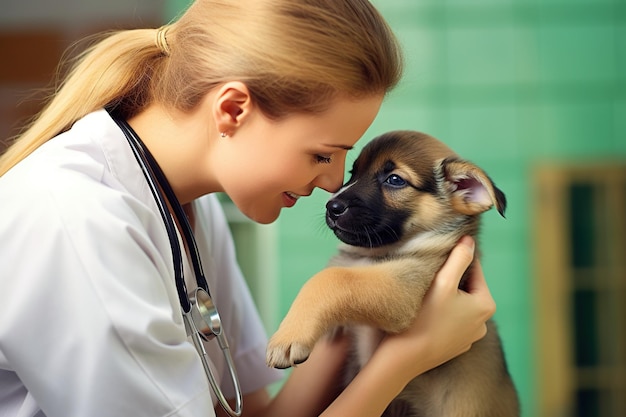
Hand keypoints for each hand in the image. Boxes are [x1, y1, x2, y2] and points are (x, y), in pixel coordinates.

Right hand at [376, 236, 495, 380]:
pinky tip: (426, 314)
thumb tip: (469, 240)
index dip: (456, 259)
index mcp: (486, 304)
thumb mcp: (443, 282)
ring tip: (425, 294)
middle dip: (450, 280)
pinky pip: (451, 321)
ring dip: (445, 297)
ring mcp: (470, 337)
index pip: (474, 270)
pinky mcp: (455, 346)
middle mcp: (483, 323)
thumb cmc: (425, 318)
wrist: (405, 357)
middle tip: (428, 276)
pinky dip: (441, 315)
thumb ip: (459, 258)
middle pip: (466, 288)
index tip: (439, 256)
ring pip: (458, 305)